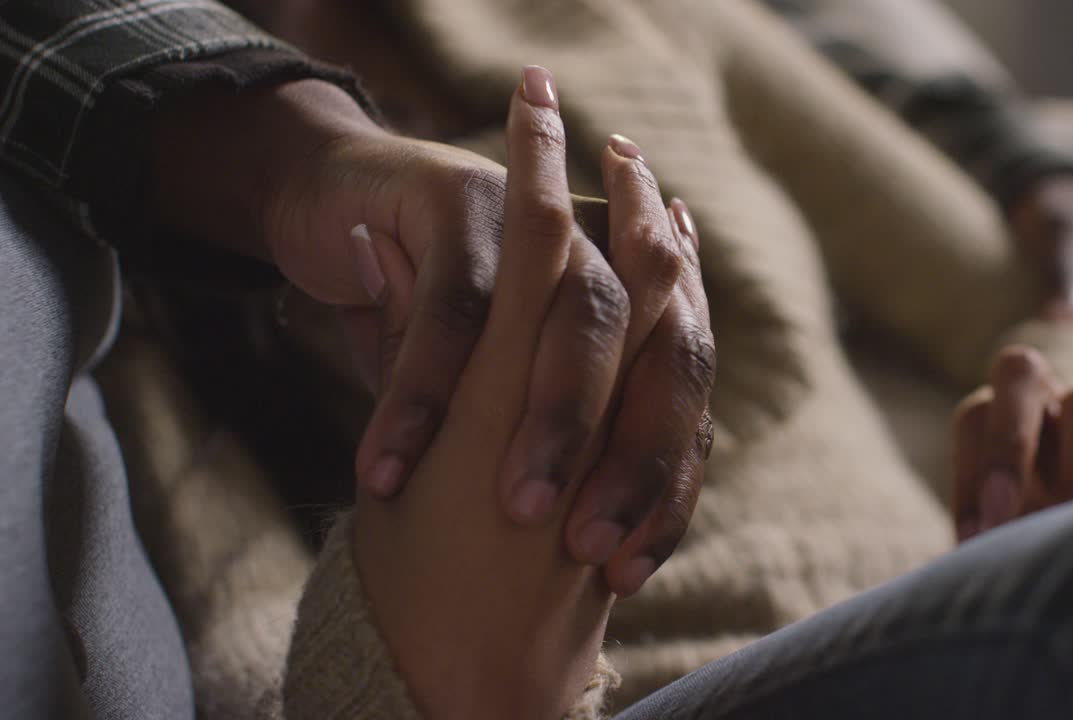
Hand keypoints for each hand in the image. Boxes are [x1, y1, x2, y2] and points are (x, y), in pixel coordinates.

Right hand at [145, 72, 712, 596]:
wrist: (336, 200)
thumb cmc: (426, 323)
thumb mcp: (488, 395)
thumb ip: (542, 446)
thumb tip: (591, 559)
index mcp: (628, 305)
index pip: (679, 402)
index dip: (667, 486)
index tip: (629, 574)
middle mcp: (603, 256)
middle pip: (659, 353)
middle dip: (637, 457)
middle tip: (590, 546)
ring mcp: (544, 220)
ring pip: (581, 318)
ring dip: (558, 419)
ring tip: (522, 510)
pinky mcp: (462, 200)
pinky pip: (457, 306)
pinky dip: (427, 391)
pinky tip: (393, 466)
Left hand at [951, 346, 1072, 541]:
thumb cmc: (1034, 535)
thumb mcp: (1003, 534)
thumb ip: (986, 533)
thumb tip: (971, 552)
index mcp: (996, 417)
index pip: (976, 416)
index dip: (970, 476)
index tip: (977, 537)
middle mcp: (1044, 401)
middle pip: (1019, 371)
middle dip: (1007, 447)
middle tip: (1003, 521)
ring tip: (1070, 529)